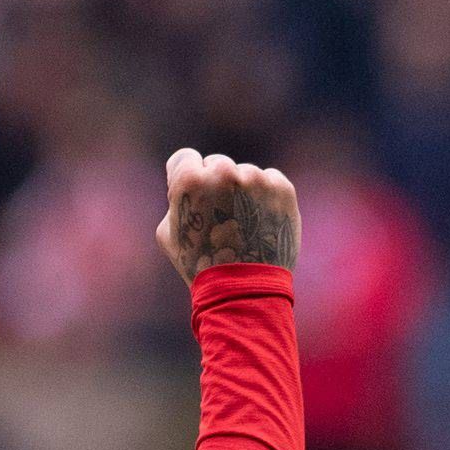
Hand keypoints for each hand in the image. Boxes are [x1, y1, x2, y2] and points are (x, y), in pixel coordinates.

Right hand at [155, 148, 298, 281]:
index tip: (193, 198)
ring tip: (242, 228)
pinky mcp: (282, 188)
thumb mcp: (167, 233)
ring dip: (242, 193)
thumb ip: (176, 199)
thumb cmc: (198, 264)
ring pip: (244, 174)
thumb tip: (188, 183)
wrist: (243, 290)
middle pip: (216, 164)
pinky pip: (269, 181)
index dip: (185, 179)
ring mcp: (256, 178)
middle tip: (219, 219)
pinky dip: (265, 198)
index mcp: (191, 180)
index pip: (184, 158)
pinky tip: (259, 224)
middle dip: (215, 186)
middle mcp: (225, 172)